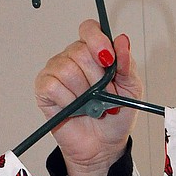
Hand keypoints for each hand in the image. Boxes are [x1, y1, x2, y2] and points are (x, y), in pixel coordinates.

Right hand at [34, 18, 142, 175]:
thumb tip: (123, 40)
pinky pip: (53, 86)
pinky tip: (74, 109)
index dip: (97, 40)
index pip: (89, 29)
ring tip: (90, 105)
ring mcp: (56, 72)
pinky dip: (68, 101)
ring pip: (67, 70)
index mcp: (94, 52)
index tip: (107, 58)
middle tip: (104, 97)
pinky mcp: (44, 89)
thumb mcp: (131, 90)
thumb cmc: (115, 117)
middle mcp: (73, 57)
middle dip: (97, 80)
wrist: (104, 146)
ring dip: (84, 93)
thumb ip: (127, 65)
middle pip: (80, 53)